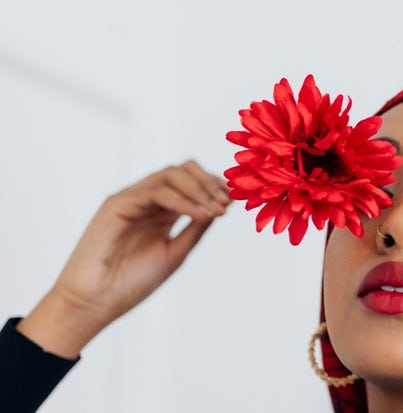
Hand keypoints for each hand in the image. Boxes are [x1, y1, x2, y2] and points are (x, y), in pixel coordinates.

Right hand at [17, 160, 229, 357]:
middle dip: (209, 182)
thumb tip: (220, 207)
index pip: (191, 184)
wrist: (96, 303)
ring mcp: (131, 199)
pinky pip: (156, 192)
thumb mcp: (176, 252)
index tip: (233, 199)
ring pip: (171, 175)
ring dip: (200, 189)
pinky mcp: (117, 203)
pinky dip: (183, 201)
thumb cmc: (132, 283)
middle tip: (227, 201)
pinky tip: (201, 214)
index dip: (214, 186)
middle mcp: (147, 200)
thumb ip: (196, 228)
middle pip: (183, 171)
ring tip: (218, 209)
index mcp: (161, 212)